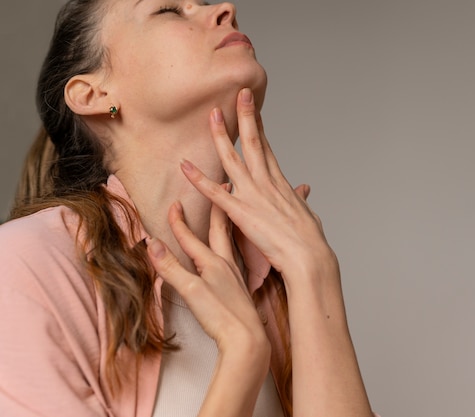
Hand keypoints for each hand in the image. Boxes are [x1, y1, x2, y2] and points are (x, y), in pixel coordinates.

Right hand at [146, 188, 268, 352]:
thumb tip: (152, 243)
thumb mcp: (191, 291)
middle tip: (223, 186)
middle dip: (218, 207)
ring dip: (228, 224)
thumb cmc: (222, 316)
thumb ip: (171, 267)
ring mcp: (236, 275)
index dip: (179, 221)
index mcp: (214, 262)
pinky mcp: (240, 288)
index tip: (173, 203)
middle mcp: (227, 264)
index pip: (191, 236)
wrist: (248, 339)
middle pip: (221, 229)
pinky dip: (234, 244)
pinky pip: (237, 256)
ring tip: (232, 212)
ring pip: (232, 241)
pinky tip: (235, 253)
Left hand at [179, 88, 337, 280]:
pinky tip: (185, 166)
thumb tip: (304, 189)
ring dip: (221, 135)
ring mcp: (254, 195)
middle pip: (255, 142)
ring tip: (211, 114)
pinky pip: (215, 192)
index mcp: (281, 183)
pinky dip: (199, 178)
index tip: (253, 108)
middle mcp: (267, 183)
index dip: (259, 126)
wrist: (310, 257)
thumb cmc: (310, 241)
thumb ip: (301, 199)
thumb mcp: (307, 213)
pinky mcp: (241, 212)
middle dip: (246, 115)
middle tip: (240, 92)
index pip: (267, 148)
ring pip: (233, 159)